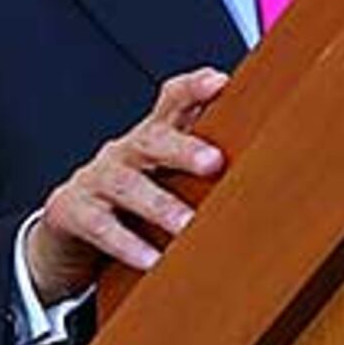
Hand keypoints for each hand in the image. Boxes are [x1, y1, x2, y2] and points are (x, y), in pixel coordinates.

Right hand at [24, 68, 228, 301]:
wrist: (68, 224)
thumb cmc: (132, 198)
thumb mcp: (165, 175)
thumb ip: (205, 165)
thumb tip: (275, 163)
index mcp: (152, 138)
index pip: (172, 100)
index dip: (194, 88)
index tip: (221, 83)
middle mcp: (125, 152)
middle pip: (152, 140)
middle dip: (182, 148)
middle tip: (213, 162)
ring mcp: (96, 180)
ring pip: (127, 185)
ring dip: (159, 205)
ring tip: (186, 226)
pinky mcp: (73, 211)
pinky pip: (100, 226)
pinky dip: (126, 244)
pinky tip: (151, 261)